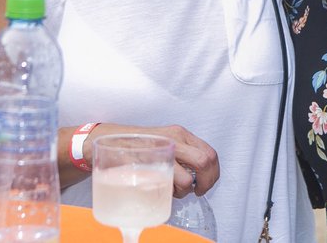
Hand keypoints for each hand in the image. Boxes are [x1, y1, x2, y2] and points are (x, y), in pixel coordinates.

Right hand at [83, 123, 219, 197]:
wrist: (112, 139)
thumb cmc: (141, 143)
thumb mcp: (166, 140)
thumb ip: (183, 152)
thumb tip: (200, 173)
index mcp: (181, 134)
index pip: (210, 152)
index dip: (214, 172)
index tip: (207, 182)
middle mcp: (175, 139)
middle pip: (205, 162)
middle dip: (206, 182)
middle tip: (198, 190)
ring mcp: (162, 152)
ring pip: (187, 179)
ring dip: (184, 191)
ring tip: (174, 189)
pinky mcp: (149, 164)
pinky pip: (168, 184)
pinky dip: (169, 192)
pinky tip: (163, 188)